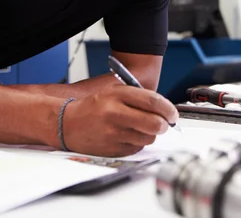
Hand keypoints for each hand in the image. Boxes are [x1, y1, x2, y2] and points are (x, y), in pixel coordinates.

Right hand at [62, 86, 178, 156]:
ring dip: (150, 134)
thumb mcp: (115, 92)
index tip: (172, 113)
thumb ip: (139, 97)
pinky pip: (137, 148)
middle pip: (155, 123)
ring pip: (148, 137)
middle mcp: (115, 113)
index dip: (168, 109)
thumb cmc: (94, 107)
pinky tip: (127, 135)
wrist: (67, 123)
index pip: (153, 101)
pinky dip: (138, 142)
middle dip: (164, 124)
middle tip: (164, 123)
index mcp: (117, 95)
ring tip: (139, 127)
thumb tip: (165, 109)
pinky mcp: (112, 149)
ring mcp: (113, 133)